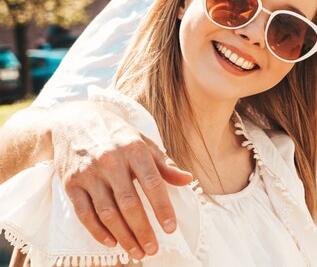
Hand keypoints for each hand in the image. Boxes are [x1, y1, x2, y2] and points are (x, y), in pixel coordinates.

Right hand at [51, 101, 192, 259]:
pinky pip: (84, 213)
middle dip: (142, 230)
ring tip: (136, 251)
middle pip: (129, 203)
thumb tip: (187, 180)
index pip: (152, 183)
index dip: (162, 207)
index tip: (170, 228)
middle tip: (152, 248)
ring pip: (107, 212)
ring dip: (122, 236)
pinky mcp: (71, 183)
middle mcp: (111, 161)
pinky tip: (112, 242)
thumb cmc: (115, 134)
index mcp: (134, 149)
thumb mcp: (143, 141)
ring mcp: (89, 173)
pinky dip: (97, 231)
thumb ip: (164, 164)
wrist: (73, 122)